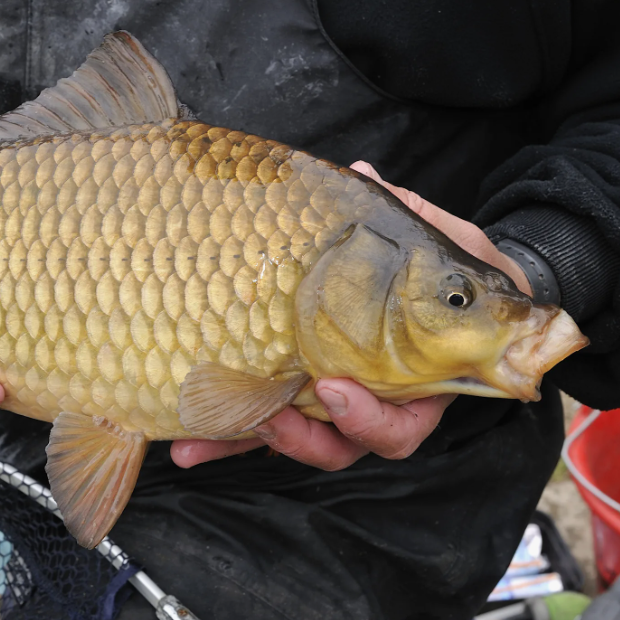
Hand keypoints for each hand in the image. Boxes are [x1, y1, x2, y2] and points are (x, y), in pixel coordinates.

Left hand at [170, 160, 528, 470]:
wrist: (423, 278)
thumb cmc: (438, 266)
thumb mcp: (432, 239)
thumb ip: (405, 216)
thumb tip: (364, 175)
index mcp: (414, 381)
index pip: (399, 425)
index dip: (368, 419)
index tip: (332, 388)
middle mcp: (370, 400)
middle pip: (340, 444)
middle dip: (302, 439)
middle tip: (271, 416)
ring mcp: (325, 401)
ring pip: (293, 438)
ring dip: (250, 438)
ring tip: (204, 431)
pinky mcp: (288, 396)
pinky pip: (259, 422)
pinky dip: (223, 434)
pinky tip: (182, 442)